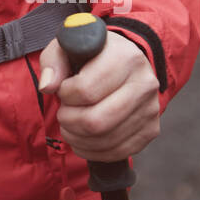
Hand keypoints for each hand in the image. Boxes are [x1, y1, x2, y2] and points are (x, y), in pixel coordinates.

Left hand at [37, 30, 159, 162]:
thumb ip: (53, 62)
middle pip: (95, 122)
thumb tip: (47, 87)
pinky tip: (82, 137)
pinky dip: (92, 151)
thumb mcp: (68, 47)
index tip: (63, 89)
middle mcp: (144, 83)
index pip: (85, 90)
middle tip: (63, 112)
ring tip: (70, 124)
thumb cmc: (92, 55)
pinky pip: (117, 152)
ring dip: (77, 138)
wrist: (125, 63)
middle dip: (69, 121)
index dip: (65, 95)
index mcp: (125, 57)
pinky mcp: (151, 130)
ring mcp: (151, 109)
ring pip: (104, 140)